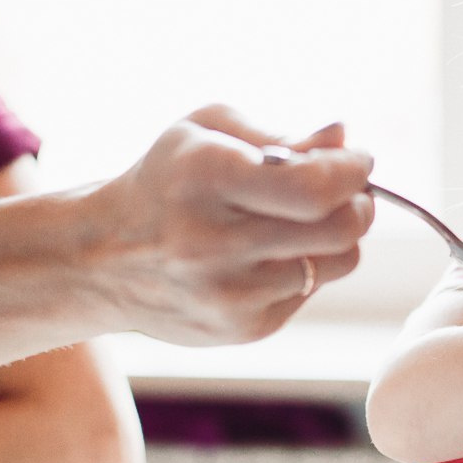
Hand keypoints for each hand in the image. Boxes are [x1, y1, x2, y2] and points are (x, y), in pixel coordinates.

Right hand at [90, 104, 374, 344]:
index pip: (314, 187)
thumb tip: (343, 135)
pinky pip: (311, 290)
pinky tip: (268, 254)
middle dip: (360, 202)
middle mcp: (215, 241)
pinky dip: (306, 267)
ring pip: (338, 262)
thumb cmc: (168, 180)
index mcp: (206, 177)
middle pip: (340, 228)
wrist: (101, 259)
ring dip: (338, 236)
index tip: (357, 159)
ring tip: (306, 220)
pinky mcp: (243, 329)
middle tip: (349, 190)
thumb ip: (280, 134)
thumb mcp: (208, 133)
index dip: (352, 171)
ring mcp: (230, 293)